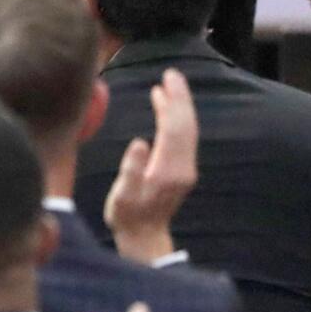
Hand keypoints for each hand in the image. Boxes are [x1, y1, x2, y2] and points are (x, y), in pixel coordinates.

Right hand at [105, 69, 196, 263]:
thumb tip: (139, 142)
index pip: (173, 129)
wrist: (144, 238)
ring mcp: (185, 169)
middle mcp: (183, 167)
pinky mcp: (182, 169)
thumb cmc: (127, 216)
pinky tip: (167, 107)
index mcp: (167, 169)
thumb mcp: (122, 196)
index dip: (171, 103)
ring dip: (180, 105)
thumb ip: (131, 170)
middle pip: (186, 125)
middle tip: (172, 74)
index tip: (165, 81)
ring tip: (169, 84)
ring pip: (188, 129)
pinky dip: (178, 118)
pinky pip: (184, 136)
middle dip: (180, 98)